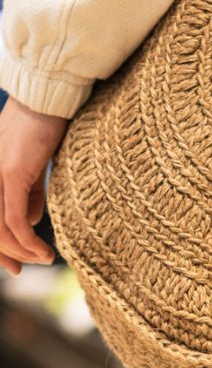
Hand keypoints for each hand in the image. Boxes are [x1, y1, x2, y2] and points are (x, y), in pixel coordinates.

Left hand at [0, 95, 65, 275]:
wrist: (49, 97)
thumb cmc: (44, 125)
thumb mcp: (32, 164)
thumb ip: (29, 192)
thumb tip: (30, 221)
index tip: (14, 264)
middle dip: (5, 254)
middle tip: (21, 270)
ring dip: (21, 251)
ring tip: (43, 258)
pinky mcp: (12, 175)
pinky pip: (14, 219)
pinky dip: (27, 241)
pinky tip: (42, 249)